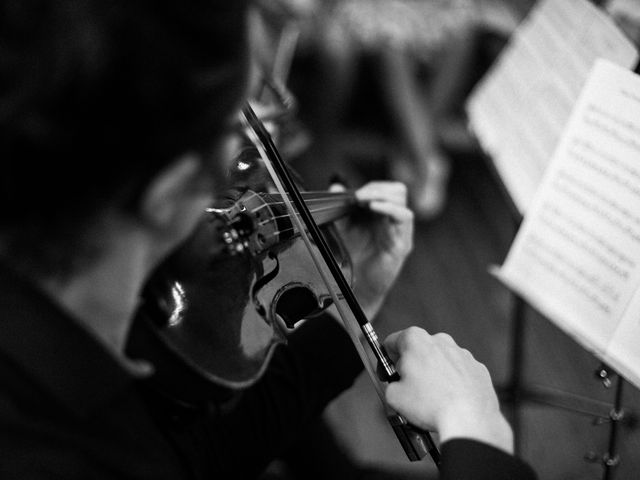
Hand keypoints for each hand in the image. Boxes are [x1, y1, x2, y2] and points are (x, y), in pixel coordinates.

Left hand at [332, 181, 413, 318]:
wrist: (359, 287)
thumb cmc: (354, 259)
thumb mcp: (344, 229)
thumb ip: (341, 208)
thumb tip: (334, 186)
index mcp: (383, 215)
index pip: (385, 189)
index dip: (372, 187)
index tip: (354, 193)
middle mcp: (394, 221)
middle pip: (398, 190)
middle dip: (378, 188)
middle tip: (359, 196)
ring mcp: (400, 232)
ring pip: (402, 201)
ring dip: (382, 195)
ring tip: (364, 200)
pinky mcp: (402, 243)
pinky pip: (404, 218)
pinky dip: (389, 208)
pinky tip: (374, 207)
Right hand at [383, 327, 513, 453]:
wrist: (469, 421)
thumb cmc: (432, 405)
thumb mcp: (393, 396)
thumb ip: (390, 384)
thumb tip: (396, 386)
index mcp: (416, 340)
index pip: (392, 342)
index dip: (385, 360)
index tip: (387, 373)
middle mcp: (440, 340)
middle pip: (418, 350)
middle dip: (412, 366)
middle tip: (409, 388)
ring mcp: (462, 354)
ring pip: (440, 361)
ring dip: (434, 374)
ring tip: (432, 399)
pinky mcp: (478, 368)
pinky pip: (460, 373)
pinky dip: (454, 383)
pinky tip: (450, 400)